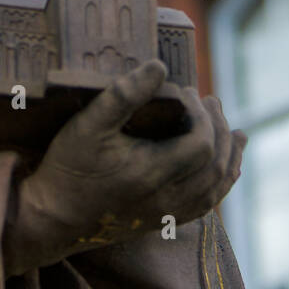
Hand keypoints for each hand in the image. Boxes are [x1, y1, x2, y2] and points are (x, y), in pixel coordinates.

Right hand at [2, 60, 246, 274]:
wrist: (53, 219)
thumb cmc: (68, 168)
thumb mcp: (87, 125)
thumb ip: (123, 95)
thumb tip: (159, 67)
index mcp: (152, 173)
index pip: (202, 143)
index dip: (202, 115)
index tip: (185, 93)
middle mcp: (167, 198)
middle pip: (216, 164)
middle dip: (219, 128)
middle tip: (210, 100)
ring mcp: (167, 214)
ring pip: (216, 187)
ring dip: (230, 156)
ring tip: (235, 132)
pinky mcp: (163, 222)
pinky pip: (206, 205)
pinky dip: (222, 183)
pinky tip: (226, 167)